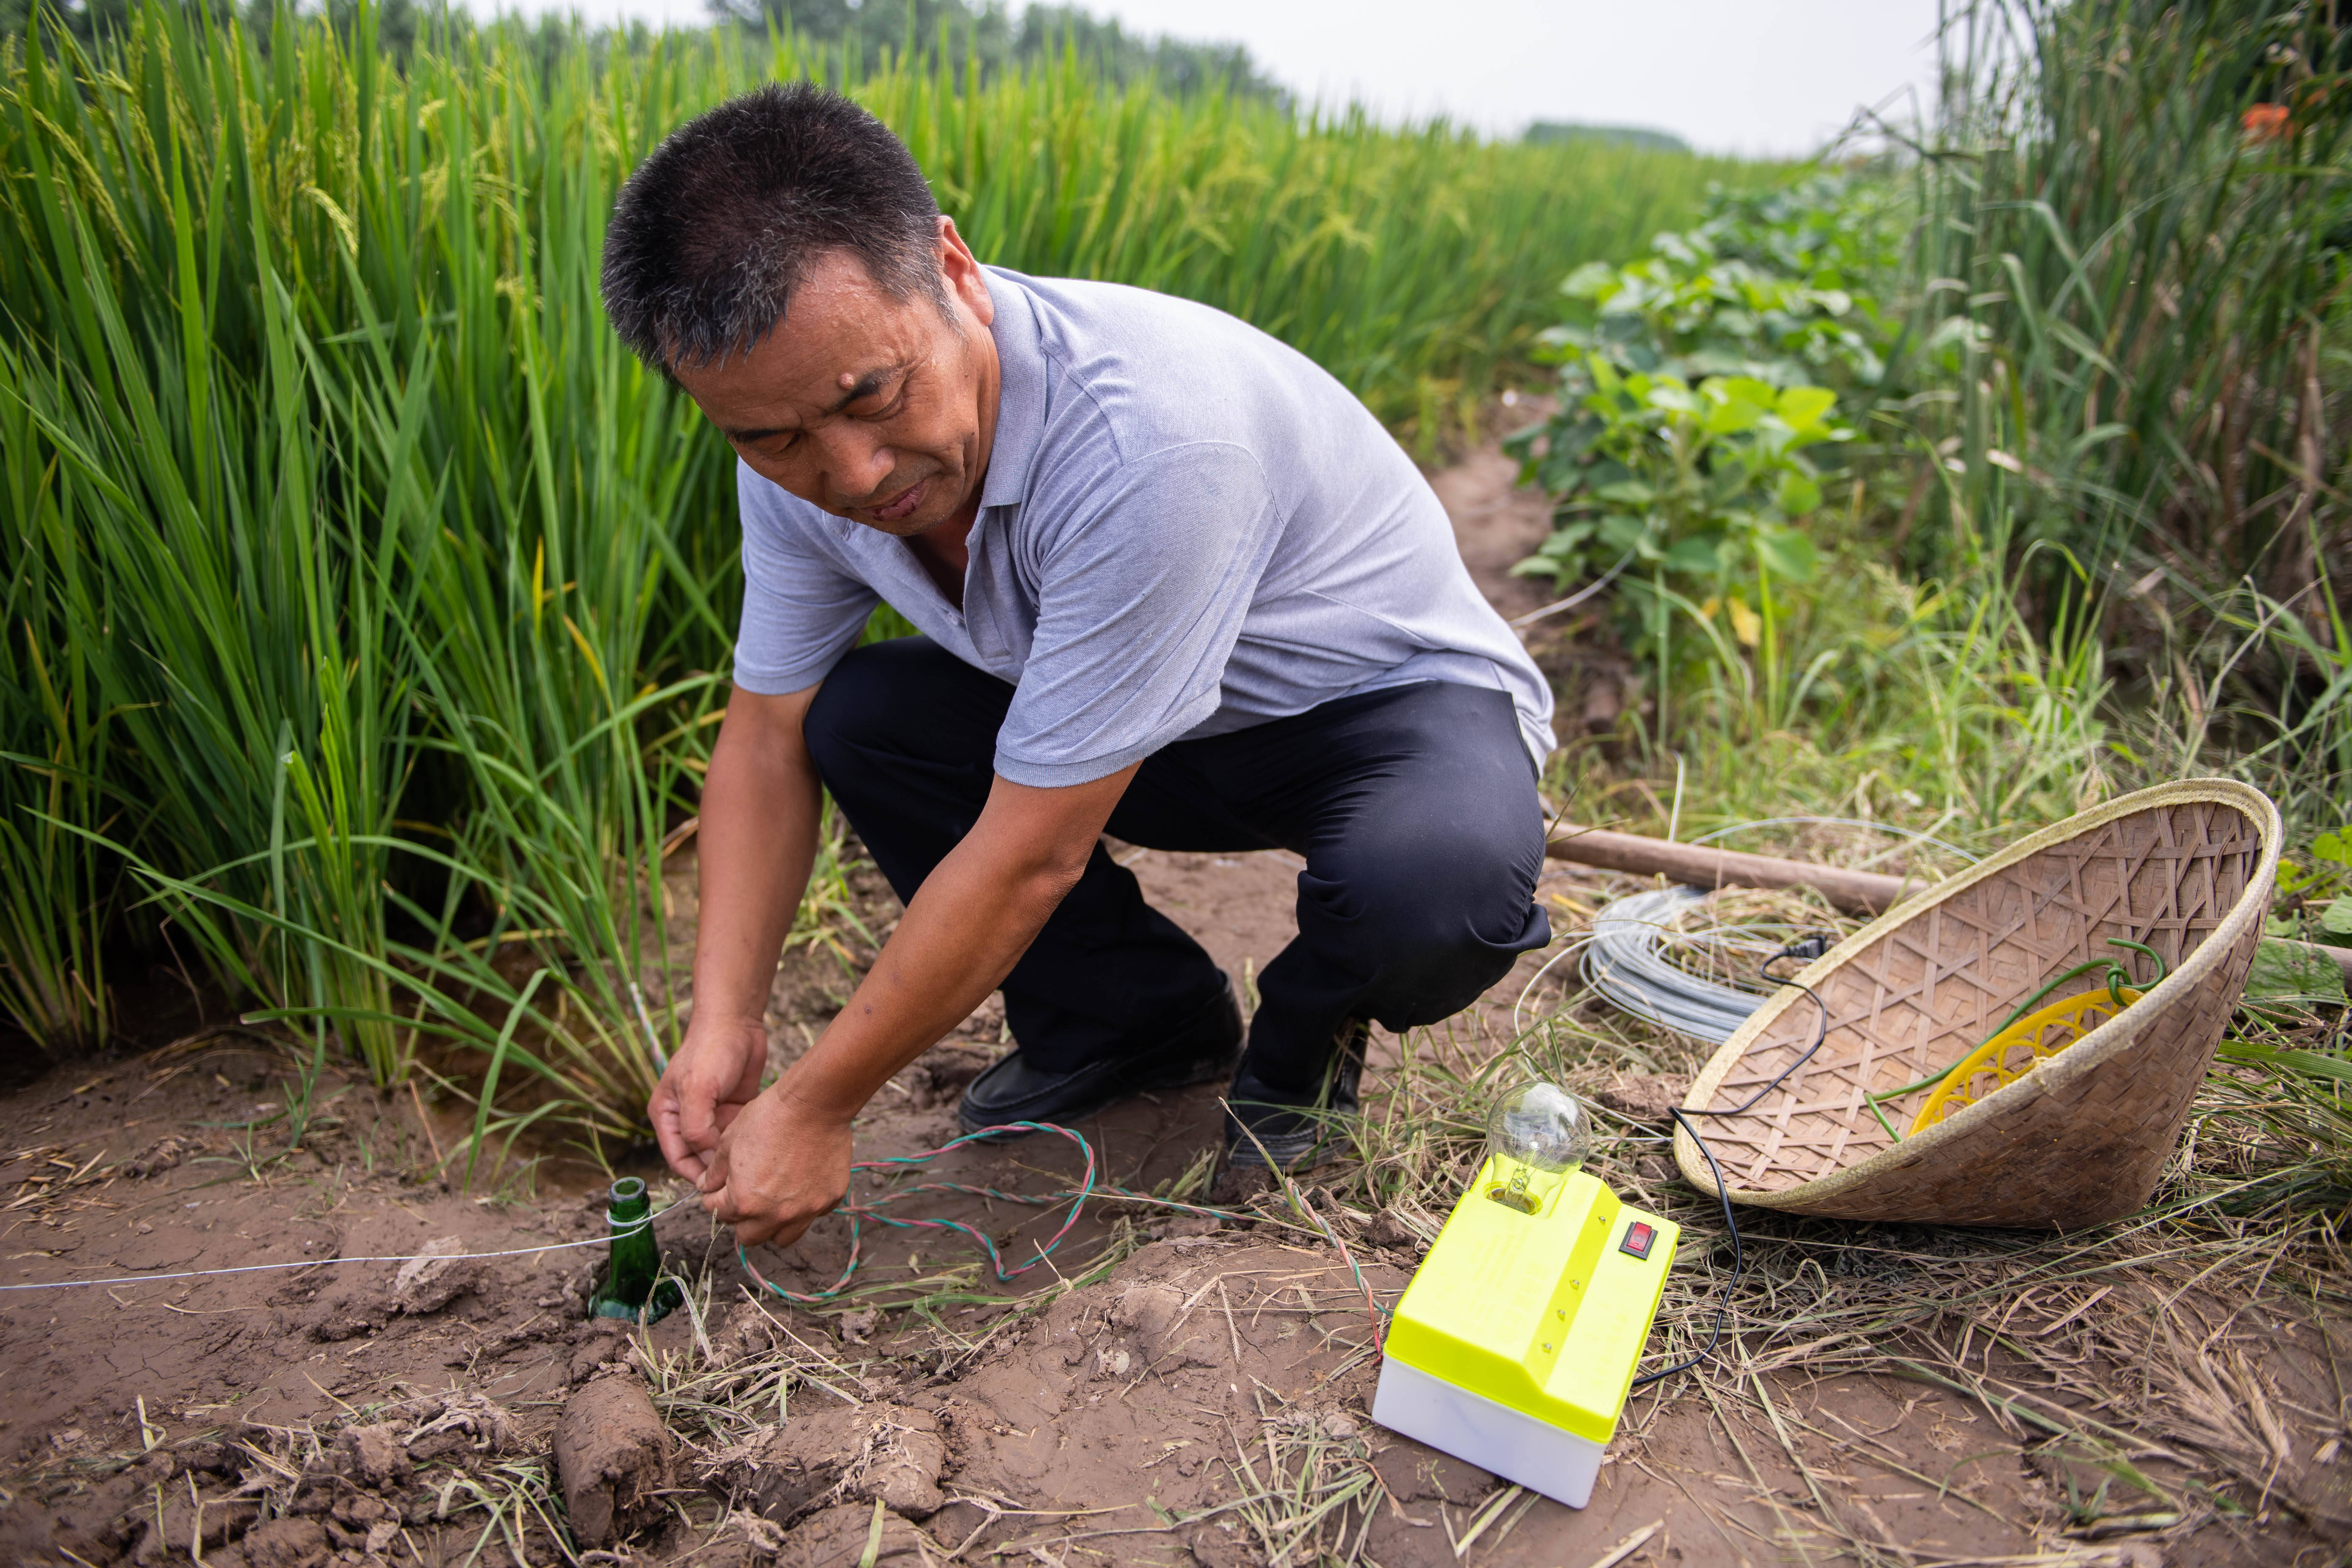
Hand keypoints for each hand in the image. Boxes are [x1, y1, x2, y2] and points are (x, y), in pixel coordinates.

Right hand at [648, 1014, 768, 1183]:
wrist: (737, 1023)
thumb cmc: (710, 1051)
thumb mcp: (697, 1089)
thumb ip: (695, 1127)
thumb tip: (705, 1158)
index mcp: (667, 1116)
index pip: (677, 1158)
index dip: (694, 1174)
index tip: (715, 1186)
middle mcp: (687, 1119)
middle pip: (699, 1158)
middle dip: (715, 1170)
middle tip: (739, 1181)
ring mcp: (711, 1116)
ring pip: (719, 1151)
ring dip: (732, 1158)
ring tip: (752, 1166)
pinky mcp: (732, 1111)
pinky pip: (736, 1138)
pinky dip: (745, 1144)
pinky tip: (760, 1147)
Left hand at [698, 1087, 853, 1249]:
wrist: (815, 1104)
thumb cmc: (769, 1117)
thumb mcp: (729, 1140)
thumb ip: (715, 1172)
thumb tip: (707, 1187)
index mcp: (744, 1201)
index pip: (718, 1213)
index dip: (713, 1198)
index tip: (718, 1188)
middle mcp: (774, 1214)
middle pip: (749, 1236)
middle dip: (740, 1219)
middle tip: (743, 1197)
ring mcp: (805, 1210)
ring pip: (782, 1237)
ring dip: (772, 1224)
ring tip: (772, 1200)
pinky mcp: (829, 1200)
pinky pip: (811, 1216)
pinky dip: (802, 1207)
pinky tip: (800, 1183)